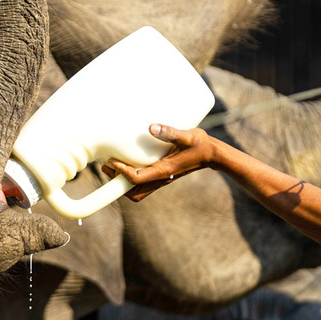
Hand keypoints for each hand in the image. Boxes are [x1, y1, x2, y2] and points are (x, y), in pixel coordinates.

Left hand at [104, 124, 225, 201]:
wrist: (212, 155)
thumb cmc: (200, 145)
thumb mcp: (187, 136)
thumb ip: (169, 132)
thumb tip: (151, 127)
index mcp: (163, 171)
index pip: (136, 179)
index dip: (120, 172)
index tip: (111, 160)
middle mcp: (160, 178)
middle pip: (133, 192)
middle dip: (118, 183)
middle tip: (108, 166)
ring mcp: (161, 179)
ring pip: (137, 191)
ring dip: (123, 182)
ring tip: (114, 165)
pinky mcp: (162, 175)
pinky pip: (143, 184)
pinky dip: (131, 178)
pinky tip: (129, 161)